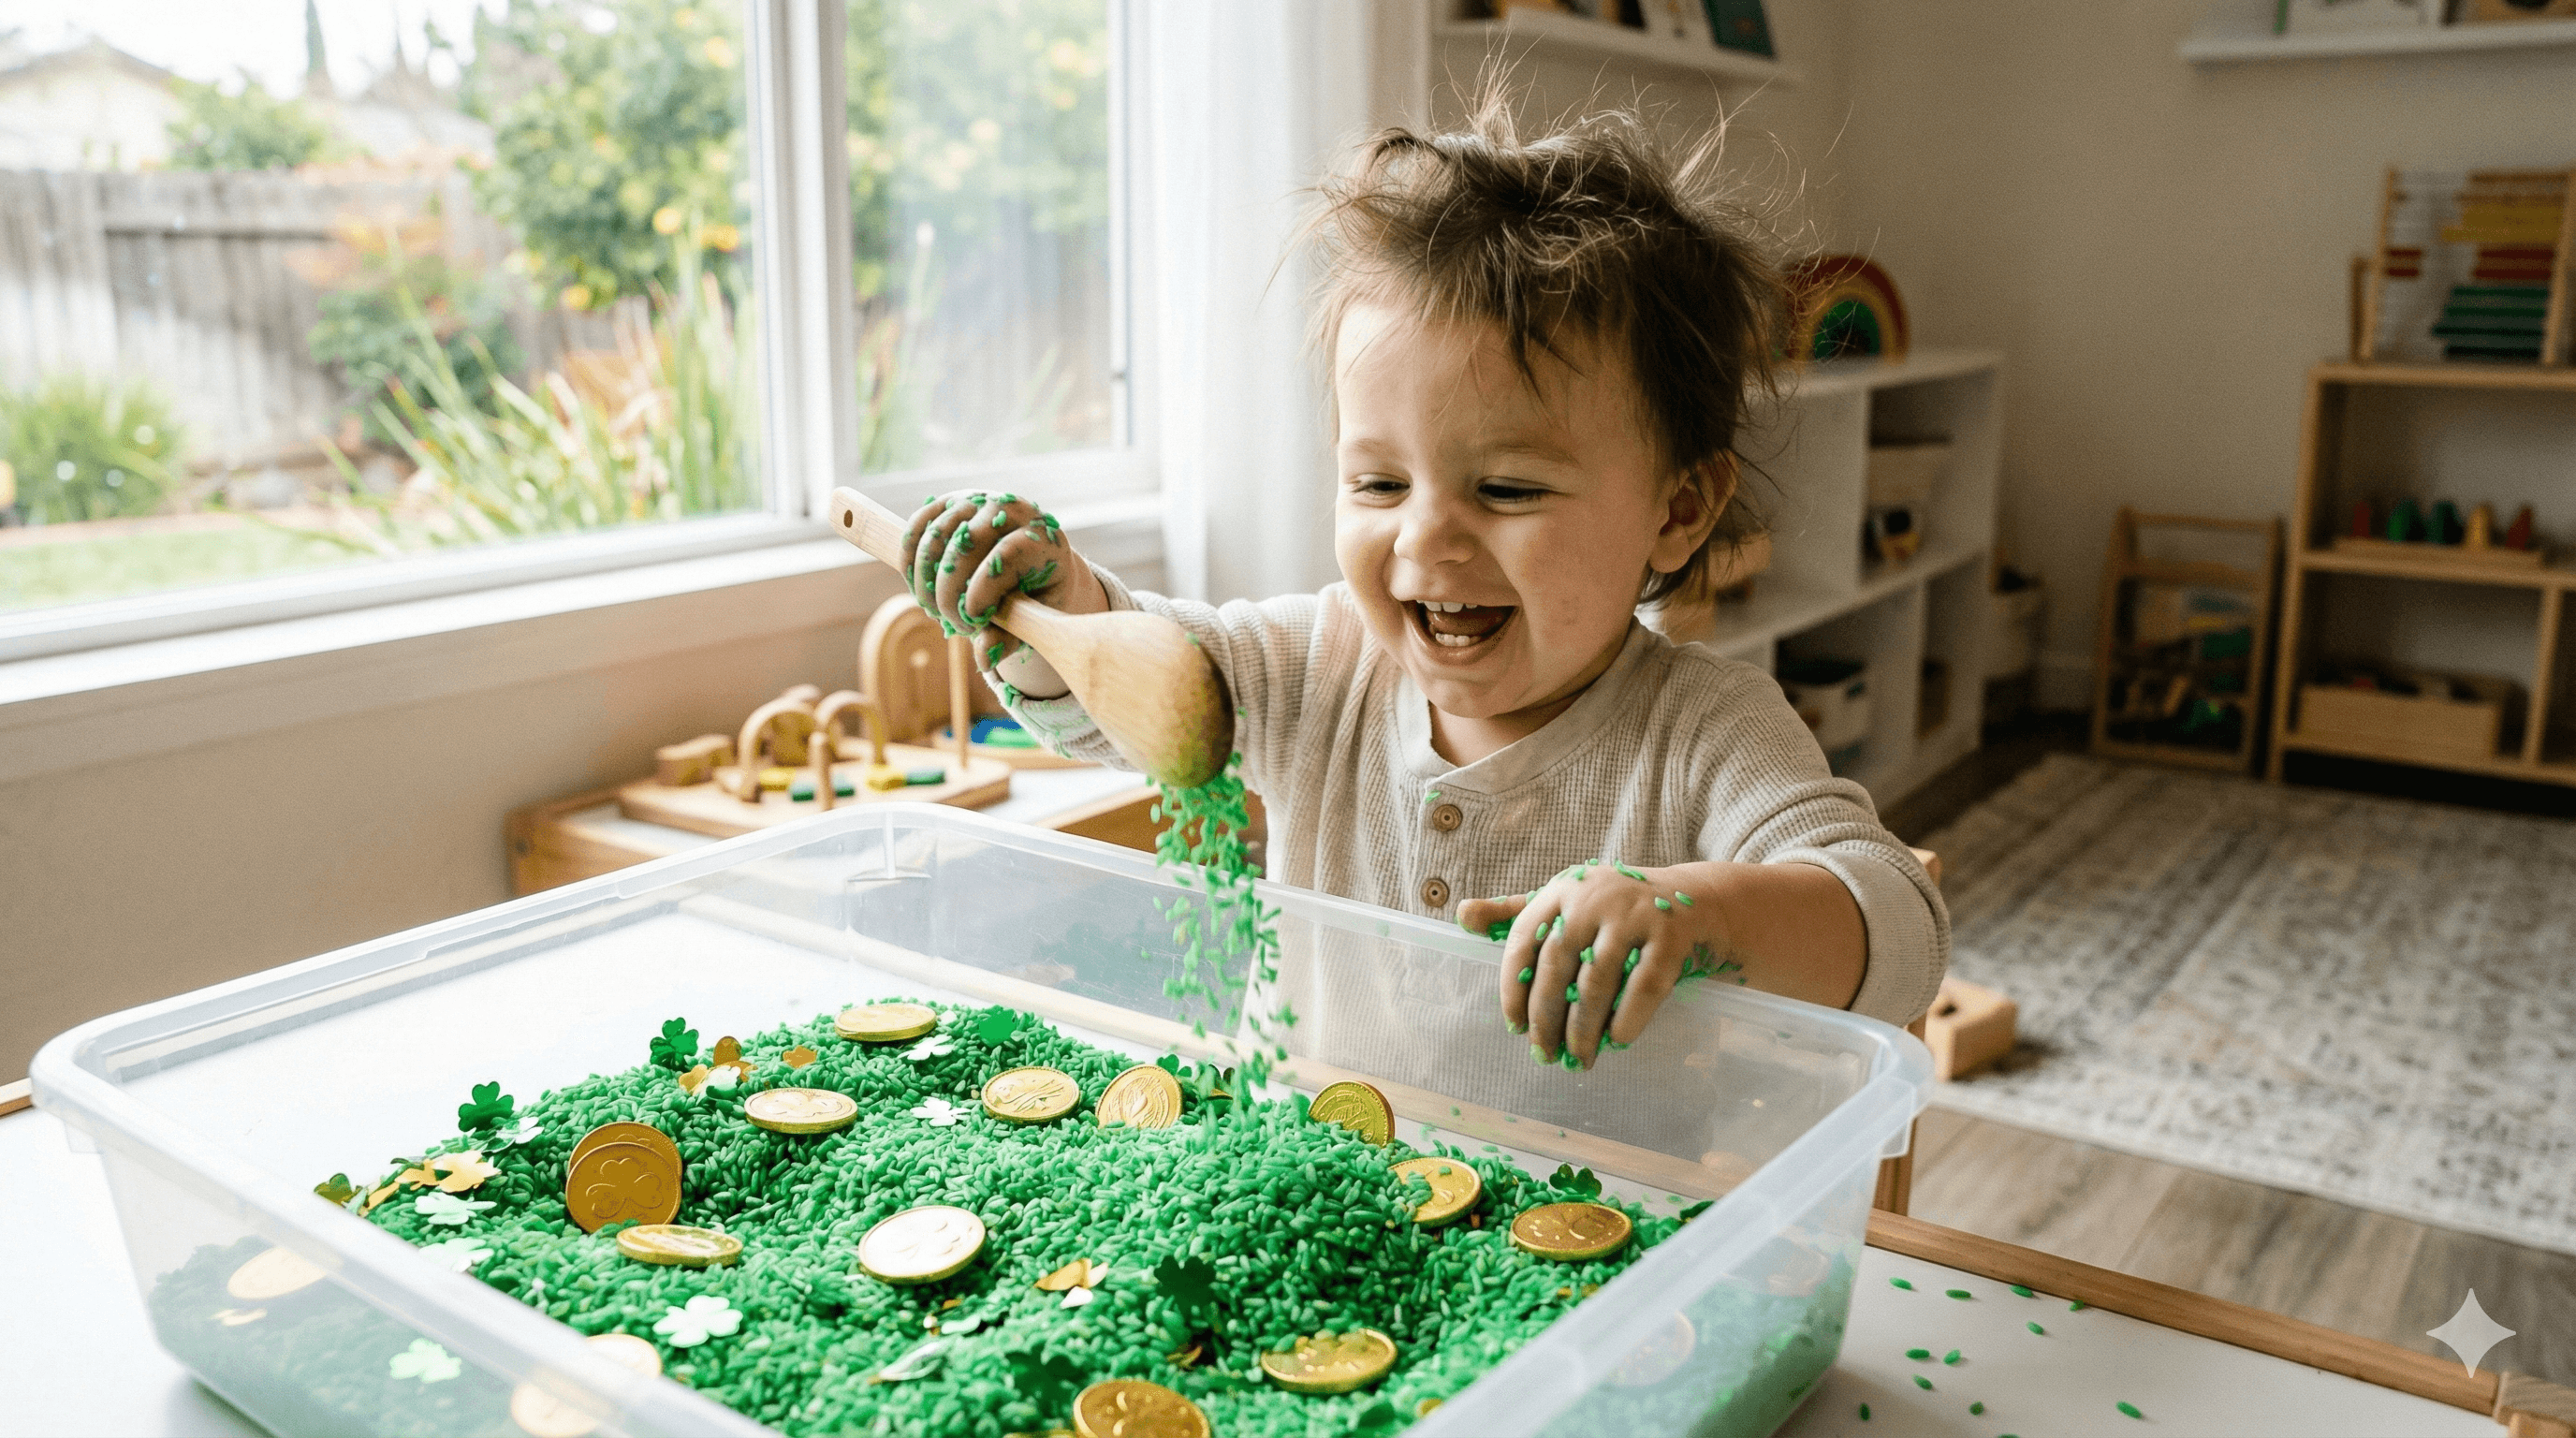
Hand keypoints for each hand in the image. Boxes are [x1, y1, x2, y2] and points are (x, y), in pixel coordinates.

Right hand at [897, 491, 1092, 664]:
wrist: (1030, 555)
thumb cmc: (1035, 590)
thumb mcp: (1032, 616)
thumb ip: (1010, 635)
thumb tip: (984, 658)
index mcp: (1042, 537)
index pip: (1007, 554)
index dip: (984, 589)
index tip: (972, 619)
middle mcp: (1011, 509)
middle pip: (964, 546)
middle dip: (949, 593)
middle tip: (953, 624)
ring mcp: (978, 500)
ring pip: (935, 536)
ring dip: (925, 580)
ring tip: (934, 610)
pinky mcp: (949, 501)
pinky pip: (918, 525)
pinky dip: (909, 559)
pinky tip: (916, 586)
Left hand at [1459, 861, 1744, 1069]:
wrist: (1696, 902)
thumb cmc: (1616, 912)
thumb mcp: (1566, 903)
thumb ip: (1515, 913)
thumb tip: (1461, 915)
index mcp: (1563, 889)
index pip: (1524, 938)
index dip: (1514, 986)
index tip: (1514, 1027)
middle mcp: (1595, 897)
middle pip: (1557, 964)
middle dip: (1546, 1016)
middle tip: (1544, 1055)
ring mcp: (1636, 913)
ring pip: (1597, 981)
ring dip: (1584, 1028)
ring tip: (1579, 1059)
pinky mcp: (1672, 934)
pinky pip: (1644, 985)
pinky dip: (1628, 1018)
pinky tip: (1617, 1042)